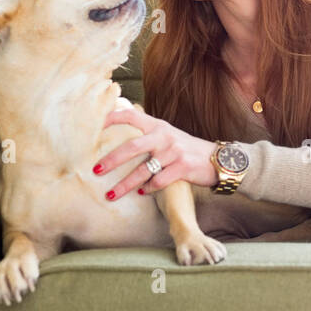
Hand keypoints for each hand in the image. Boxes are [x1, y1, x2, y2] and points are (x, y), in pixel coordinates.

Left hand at [95, 105, 219, 200]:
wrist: (218, 159)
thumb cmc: (186, 150)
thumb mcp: (168, 136)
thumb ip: (147, 135)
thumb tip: (117, 141)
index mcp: (158, 126)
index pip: (131, 115)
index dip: (111, 119)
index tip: (92, 128)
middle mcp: (165, 136)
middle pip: (132, 146)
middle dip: (111, 160)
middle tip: (95, 171)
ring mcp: (174, 152)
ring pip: (143, 170)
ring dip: (124, 184)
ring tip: (111, 195)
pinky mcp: (183, 167)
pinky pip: (159, 181)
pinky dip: (148, 189)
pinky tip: (141, 193)